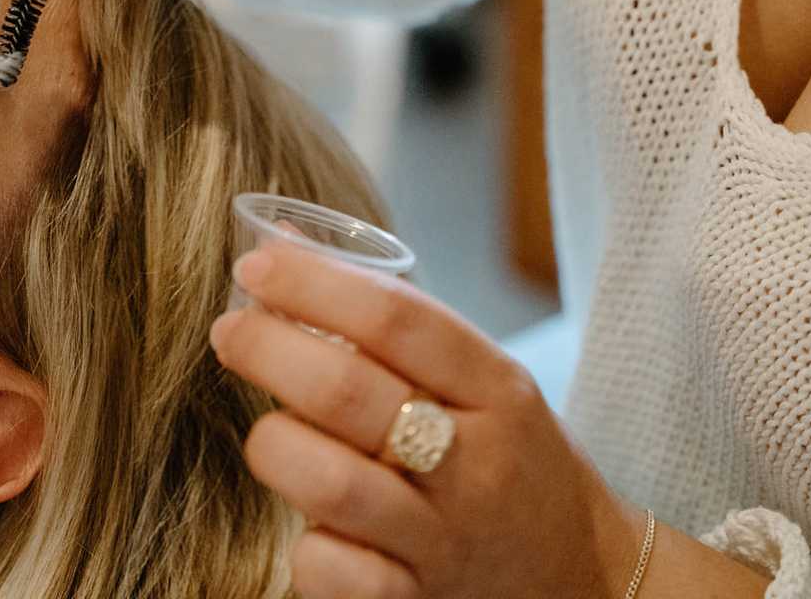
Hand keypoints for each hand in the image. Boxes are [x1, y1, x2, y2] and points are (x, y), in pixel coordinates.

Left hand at [209, 244, 644, 598]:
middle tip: (229, 332)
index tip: (257, 268)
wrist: (581, 580)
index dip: (312, 285)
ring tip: (267, 429)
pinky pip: (335, 573)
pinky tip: (307, 523)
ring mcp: (444, 540)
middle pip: (347, 392)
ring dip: (276, 444)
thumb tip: (278, 245)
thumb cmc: (506, 459)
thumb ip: (388, 322)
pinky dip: (306, 545)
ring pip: (331, 483)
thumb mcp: (481, 382)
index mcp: (497, 391)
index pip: (396, 317)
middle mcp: (475, 464)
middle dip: (268, 350)